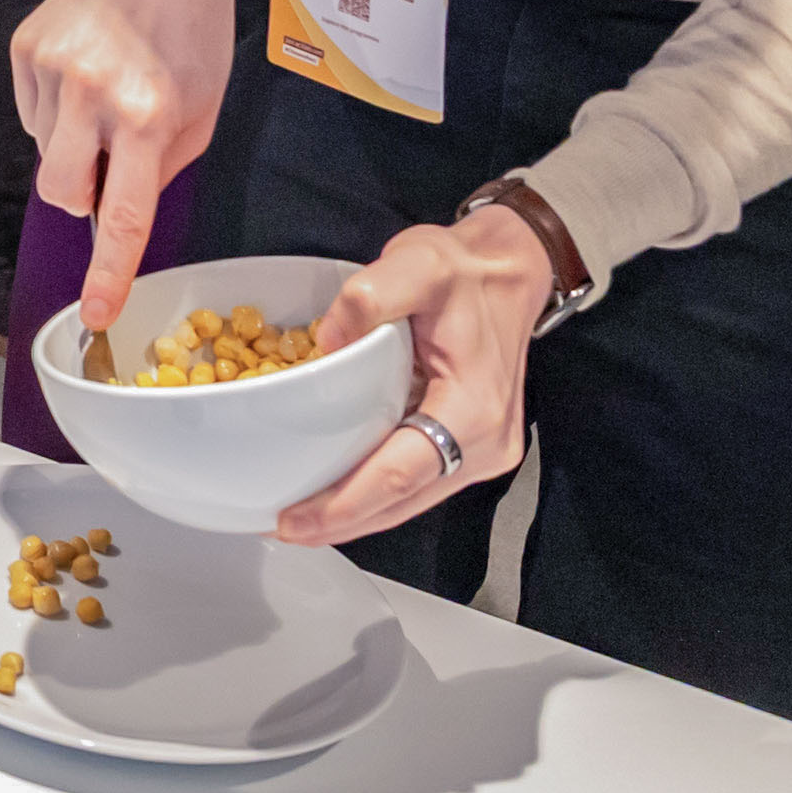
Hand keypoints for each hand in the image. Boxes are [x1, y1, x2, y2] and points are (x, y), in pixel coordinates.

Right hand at [14, 0, 237, 326]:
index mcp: (150, 115)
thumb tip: (113, 209)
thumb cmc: (192, 31)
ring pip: (44, 152)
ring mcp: (52, 68)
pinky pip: (30, 113)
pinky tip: (84, 74)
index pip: (122, 215)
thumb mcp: (203, 109)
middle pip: (60, 192)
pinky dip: (55, 111)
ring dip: (72, 144)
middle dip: (81, 194)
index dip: (107, 272)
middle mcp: (93, 93)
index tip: (95, 313)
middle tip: (111, 160)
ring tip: (105, 96)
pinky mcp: (25, 47)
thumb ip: (161, 168)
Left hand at [269, 209, 553, 546]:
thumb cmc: (467, 271)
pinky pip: (416, 481)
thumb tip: (325, 342)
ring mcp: (481, 450)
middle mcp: (484, 443)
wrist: (511, 269)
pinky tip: (335, 493)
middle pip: (402, 502)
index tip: (294, 521)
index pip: (399, 475)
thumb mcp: (417, 262)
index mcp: (472, 409)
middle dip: (340, 522)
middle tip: (280, 529)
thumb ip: (369, 296)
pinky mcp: (470, 445)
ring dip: (355, 514)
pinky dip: (374, 493)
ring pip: (410, 499)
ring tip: (298, 521)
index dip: (344, 505)